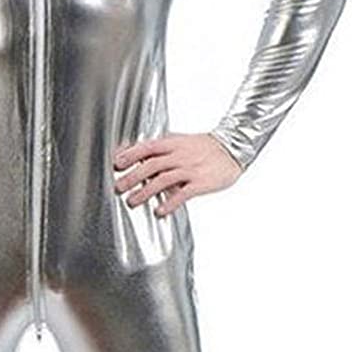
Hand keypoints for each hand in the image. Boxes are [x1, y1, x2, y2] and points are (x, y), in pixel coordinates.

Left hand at [113, 132, 242, 216]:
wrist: (234, 148)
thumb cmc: (206, 147)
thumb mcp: (182, 141)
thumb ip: (163, 148)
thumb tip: (139, 154)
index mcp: (174, 143)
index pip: (147, 147)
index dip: (131, 155)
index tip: (117, 164)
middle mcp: (180, 155)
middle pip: (151, 165)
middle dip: (132, 177)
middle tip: (118, 187)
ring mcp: (190, 169)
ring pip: (163, 179)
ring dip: (145, 192)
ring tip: (133, 201)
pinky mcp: (201, 183)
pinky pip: (182, 194)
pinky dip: (169, 203)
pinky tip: (160, 211)